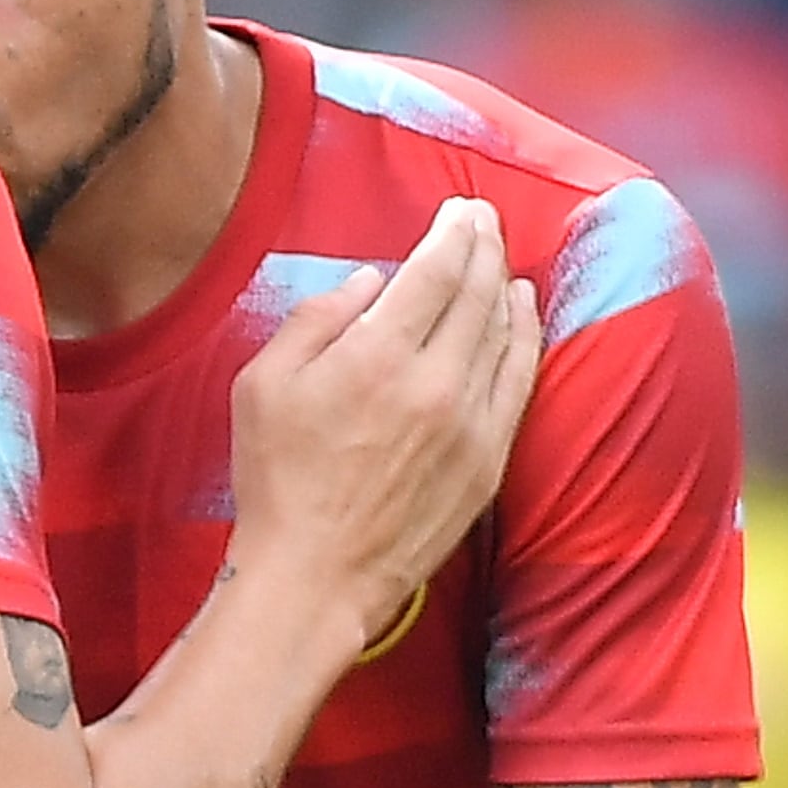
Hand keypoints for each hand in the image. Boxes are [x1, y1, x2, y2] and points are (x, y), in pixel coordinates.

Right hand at [225, 197, 539, 654]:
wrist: (315, 578)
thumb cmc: (276, 482)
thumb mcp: (261, 386)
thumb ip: (314, 321)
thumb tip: (368, 283)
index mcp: (375, 356)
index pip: (434, 272)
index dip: (453, 232)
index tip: (459, 209)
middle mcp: (435, 382)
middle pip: (477, 293)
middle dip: (483, 246)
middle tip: (483, 218)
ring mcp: (471, 423)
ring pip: (504, 333)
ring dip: (504, 284)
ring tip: (501, 256)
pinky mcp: (489, 460)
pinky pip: (520, 382)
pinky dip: (526, 338)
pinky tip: (523, 315)